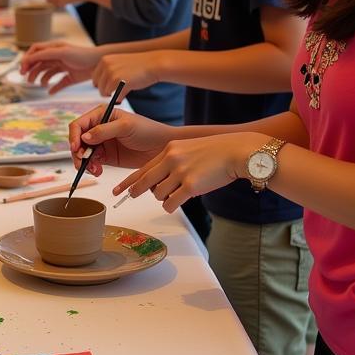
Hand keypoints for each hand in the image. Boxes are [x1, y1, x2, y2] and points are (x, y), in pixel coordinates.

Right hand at [19, 42, 98, 93]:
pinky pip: (59, 83)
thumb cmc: (81, 55)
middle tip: (27, 79)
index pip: (36, 51)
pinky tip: (50, 92)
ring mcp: (64, 67)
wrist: (99, 63)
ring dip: (41, 79)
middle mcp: (57, 57)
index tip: (22, 69)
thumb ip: (44, 55)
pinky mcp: (71, 77)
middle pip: (39, 63)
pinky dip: (54, 88)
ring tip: (39, 85)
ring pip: (47, 73)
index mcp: (54, 48)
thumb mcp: (61, 52)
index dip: (28, 59)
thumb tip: (28, 58)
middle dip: (32, 70)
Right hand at [68, 107, 175, 176]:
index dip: (74, 136)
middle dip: (78, 153)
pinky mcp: (106, 156)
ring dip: (84, 162)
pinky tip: (98, 171)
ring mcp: (101, 143)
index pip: (79, 124)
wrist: (161, 147)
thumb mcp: (126, 127)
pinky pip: (92, 162)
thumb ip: (104, 130)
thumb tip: (84, 137)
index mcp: (101, 115)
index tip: (76, 148)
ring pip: (83, 153)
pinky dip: (92, 168)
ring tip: (95, 170)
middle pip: (77, 140)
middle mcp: (98, 128)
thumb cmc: (147, 130)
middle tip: (83, 163)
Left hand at [93, 52, 159, 96]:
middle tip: (117, 91)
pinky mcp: (119, 82)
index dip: (103, 85)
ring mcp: (111, 74)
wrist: (154, 64)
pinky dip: (120, 99)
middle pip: (98, 86)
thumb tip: (96, 84)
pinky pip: (114, 97)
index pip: (94, 78)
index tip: (111, 87)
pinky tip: (126, 95)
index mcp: (104, 60)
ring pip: (104, 93)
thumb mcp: (118, 63)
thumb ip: (108, 70)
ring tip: (122, 92)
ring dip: (113, 95)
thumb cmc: (138, 65)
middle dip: (107, 91)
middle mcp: (106, 66)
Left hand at [112, 132, 264, 213]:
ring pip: (158, 194)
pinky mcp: (191, 185)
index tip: (118, 189)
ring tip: (175, 194)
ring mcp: (181, 172)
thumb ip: (172, 161)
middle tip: (128, 197)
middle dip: (135, 191)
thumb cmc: (216, 152)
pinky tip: (176, 203)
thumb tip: (158, 182)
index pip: (143, 168)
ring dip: (164, 198)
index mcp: (170, 149)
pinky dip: (171, 206)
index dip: (128, 181)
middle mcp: (172, 159)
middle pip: (144, 181)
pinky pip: (171, 202)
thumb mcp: (188, 148)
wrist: (237, 152)